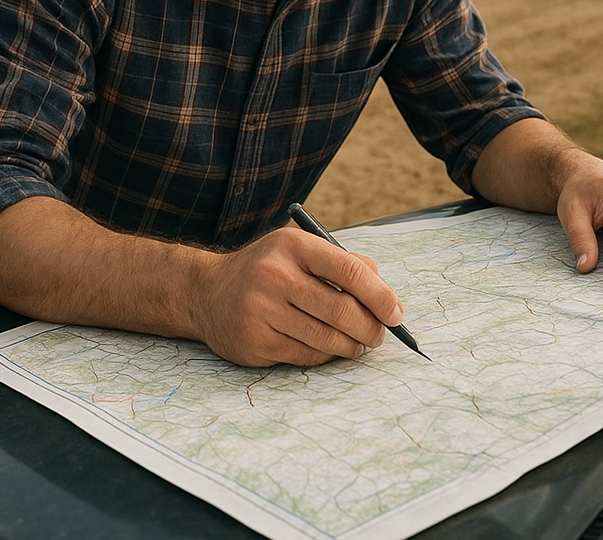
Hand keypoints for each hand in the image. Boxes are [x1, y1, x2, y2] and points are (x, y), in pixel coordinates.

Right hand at [192, 228, 403, 366]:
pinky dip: (325, 356)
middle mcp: (275, 276)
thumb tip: (388, 297)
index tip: (396, 314)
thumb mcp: (301, 250)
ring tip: (358, 344)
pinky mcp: (254, 342)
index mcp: (293, 246)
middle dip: (371, 329)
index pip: (349, 271)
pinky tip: (327, 348)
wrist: (207, 292)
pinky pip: (306, 356)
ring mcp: (261, 311)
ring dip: (352, 347)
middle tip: (379, 336)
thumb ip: (345, 263)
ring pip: (327, 339)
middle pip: (342, 311)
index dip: (380, 296)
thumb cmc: (268, 269)